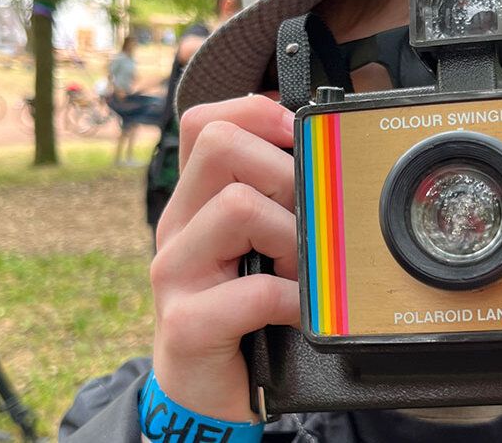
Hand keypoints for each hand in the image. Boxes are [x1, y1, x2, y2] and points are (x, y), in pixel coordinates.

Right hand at [152, 95, 298, 421]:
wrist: (206, 389)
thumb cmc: (242, 310)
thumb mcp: (257, 243)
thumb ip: (276, 199)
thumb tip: (326, 155)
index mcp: (194, 200)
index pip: (206, 122)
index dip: (258, 112)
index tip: (300, 138)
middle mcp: (177, 226)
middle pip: (221, 146)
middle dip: (283, 173)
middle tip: (304, 219)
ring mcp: (175, 272)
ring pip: (236, 207)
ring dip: (289, 236)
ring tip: (300, 270)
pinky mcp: (186, 323)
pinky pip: (255, 290)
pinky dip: (294, 299)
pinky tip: (301, 311)